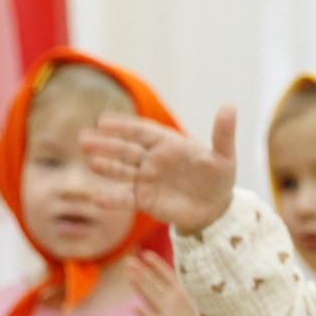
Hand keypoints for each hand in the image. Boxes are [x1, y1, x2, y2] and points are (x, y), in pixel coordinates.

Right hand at [83, 107, 238, 232]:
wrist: (215, 209)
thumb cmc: (218, 178)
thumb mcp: (224, 157)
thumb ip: (222, 134)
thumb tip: (230, 107)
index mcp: (168, 144)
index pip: (142, 132)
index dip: (123, 127)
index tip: (103, 121)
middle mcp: (152, 159)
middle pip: (126, 149)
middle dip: (106, 144)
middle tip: (84, 139)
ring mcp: (145, 179)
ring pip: (121, 170)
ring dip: (106, 166)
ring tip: (90, 162)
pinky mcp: (143, 199)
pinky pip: (125, 197)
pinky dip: (111, 198)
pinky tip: (96, 198)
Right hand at [125, 253, 210, 315]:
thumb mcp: (206, 300)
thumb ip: (203, 286)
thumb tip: (215, 266)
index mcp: (180, 293)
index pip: (166, 275)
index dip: (156, 265)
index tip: (145, 254)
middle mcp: (170, 301)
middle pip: (152, 283)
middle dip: (141, 272)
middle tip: (128, 261)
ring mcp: (166, 313)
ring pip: (149, 296)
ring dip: (138, 285)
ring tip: (128, 274)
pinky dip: (144, 314)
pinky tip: (134, 308)